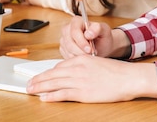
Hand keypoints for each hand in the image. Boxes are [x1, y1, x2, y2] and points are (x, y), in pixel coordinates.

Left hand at [26, 55, 156, 101]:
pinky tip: (44, 98)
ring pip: (54, 83)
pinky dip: (52, 96)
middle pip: (53, 74)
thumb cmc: (116, 72)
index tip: (41, 76)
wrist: (127, 78)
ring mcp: (79, 81)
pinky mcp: (83, 93)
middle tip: (28, 84)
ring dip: (40, 87)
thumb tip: (73, 73)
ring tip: (31, 90)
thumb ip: (83, 67)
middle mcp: (78, 68)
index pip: (59, 66)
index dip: (48, 73)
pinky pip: (63, 94)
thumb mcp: (97, 63)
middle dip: (39, 79)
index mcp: (81, 59)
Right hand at [59, 16, 123, 58]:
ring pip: (68, 51)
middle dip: (81, 51)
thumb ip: (98, 28)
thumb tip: (88, 33)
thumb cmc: (103, 37)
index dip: (81, 42)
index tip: (90, 50)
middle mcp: (67, 29)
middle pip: (69, 43)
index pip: (74, 32)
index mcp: (76, 21)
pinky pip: (67, 57)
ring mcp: (64, 39)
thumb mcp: (105, 30)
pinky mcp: (63, 49)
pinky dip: (76, 59)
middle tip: (92, 54)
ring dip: (79, 56)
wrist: (102, 45)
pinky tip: (84, 57)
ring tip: (90, 55)